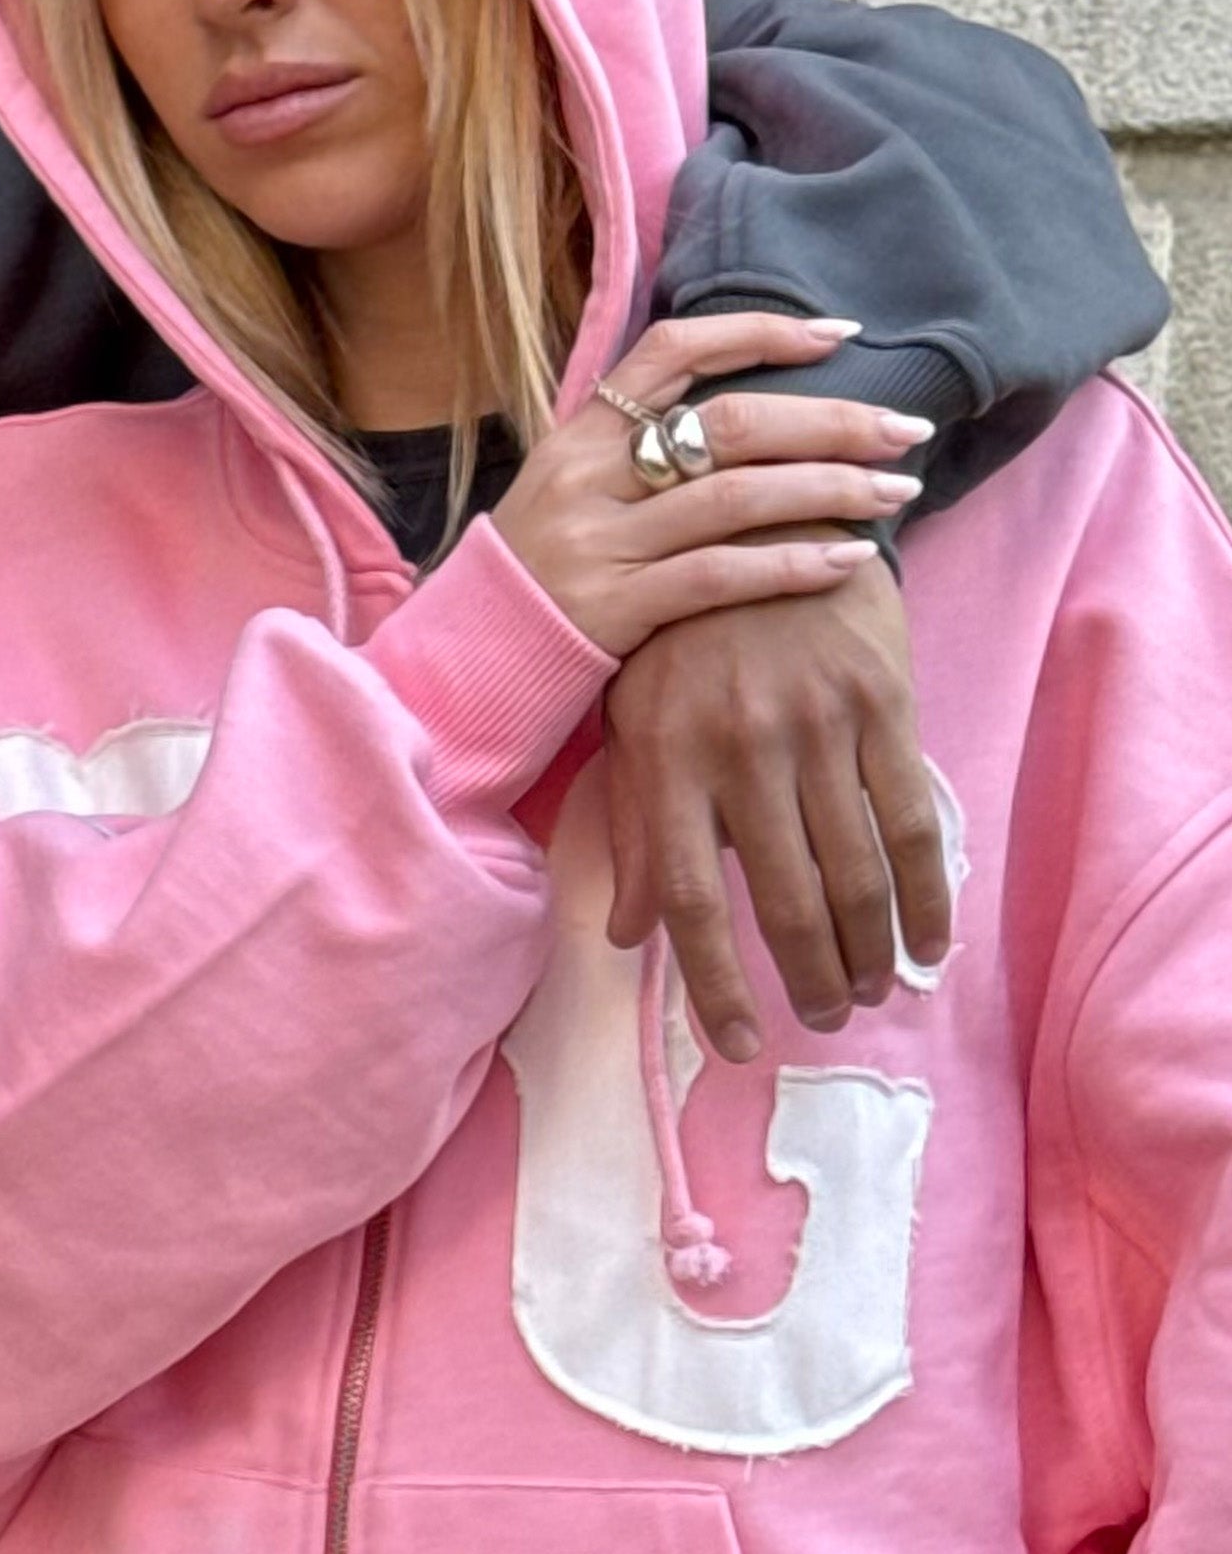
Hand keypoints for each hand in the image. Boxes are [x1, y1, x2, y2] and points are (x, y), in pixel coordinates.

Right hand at [491, 315, 932, 660]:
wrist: (456, 669)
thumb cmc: (530, 582)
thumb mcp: (562, 495)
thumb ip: (630, 455)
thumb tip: (735, 421)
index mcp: (577, 435)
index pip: (672, 351)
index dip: (760, 333)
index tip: (840, 334)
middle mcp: (586, 477)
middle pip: (728, 422)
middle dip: (832, 421)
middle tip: (906, 428)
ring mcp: (597, 542)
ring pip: (735, 496)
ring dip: (831, 490)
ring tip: (898, 492)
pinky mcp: (611, 609)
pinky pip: (718, 576)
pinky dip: (790, 564)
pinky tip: (847, 562)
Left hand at [606, 552, 949, 1061]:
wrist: (762, 511)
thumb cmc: (680, 630)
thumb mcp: (631, 717)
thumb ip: (636, 826)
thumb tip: (626, 935)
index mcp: (666, 757)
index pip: (690, 899)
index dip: (716, 982)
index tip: (739, 1042)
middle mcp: (741, 747)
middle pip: (785, 899)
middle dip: (809, 976)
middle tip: (825, 1017)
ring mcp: (817, 726)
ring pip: (855, 871)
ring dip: (868, 950)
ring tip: (869, 990)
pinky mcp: (883, 706)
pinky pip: (912, 820)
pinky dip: (926, 893)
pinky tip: (927, 941)